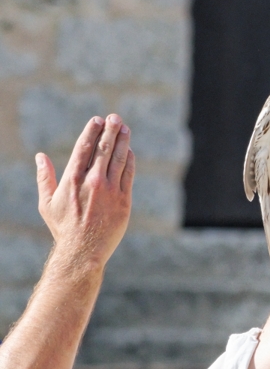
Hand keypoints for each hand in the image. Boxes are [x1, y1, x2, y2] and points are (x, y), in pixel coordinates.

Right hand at [35, 114, 134, 268]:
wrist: (83, 251)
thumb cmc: (63, 228)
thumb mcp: (47, 203)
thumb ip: (45, 178)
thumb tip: (40, 156)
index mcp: (73, 180)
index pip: (84, 148)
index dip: (92, 131)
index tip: (97, 120)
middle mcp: (93, 182)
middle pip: (104, 149)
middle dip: (111, 130)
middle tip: (115, 117)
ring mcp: (110, 191)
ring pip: (120, 159)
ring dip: (123, 141)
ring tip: (125, 128)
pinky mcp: (124, 200)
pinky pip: (129, 175)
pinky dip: (130, 161)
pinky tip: (130, 151)